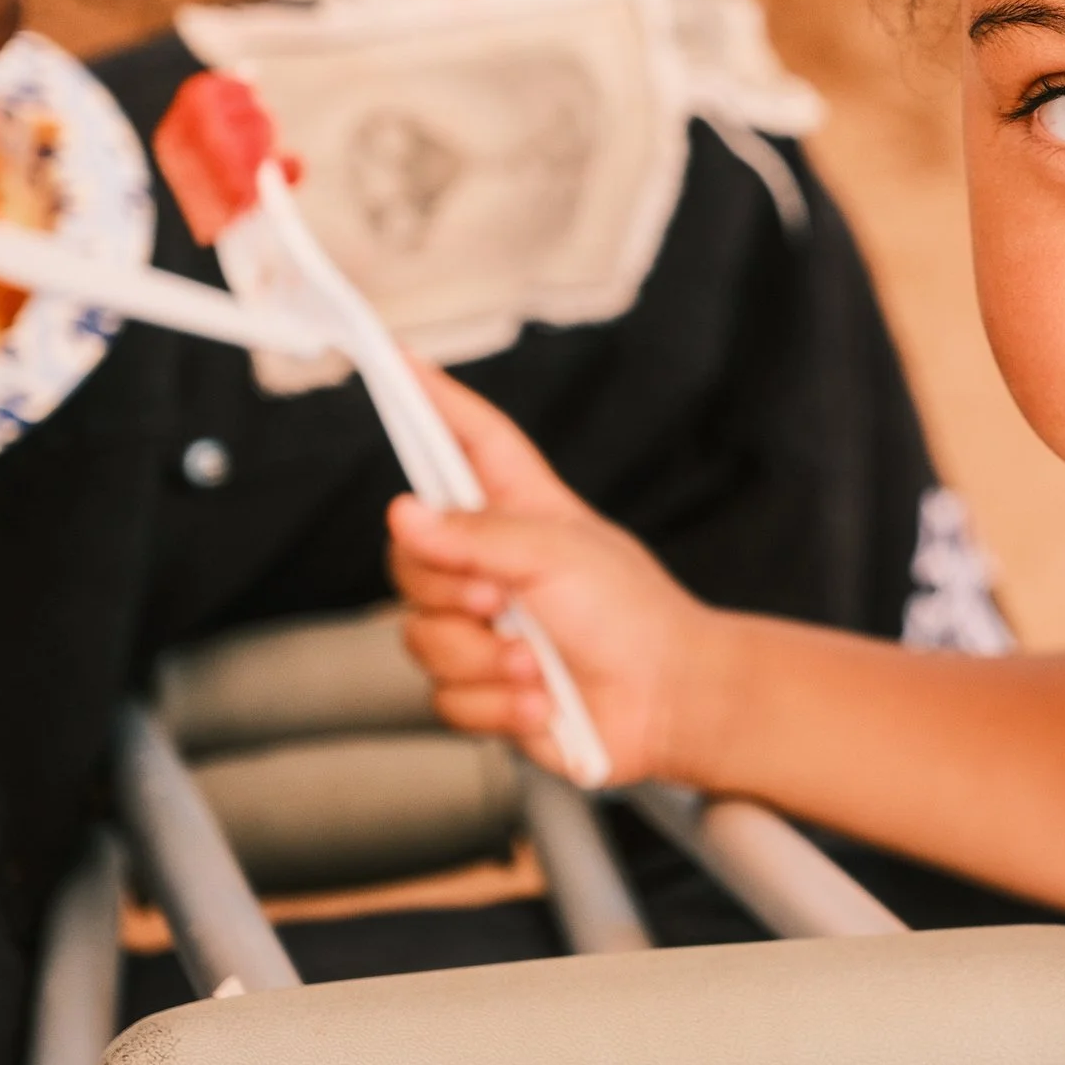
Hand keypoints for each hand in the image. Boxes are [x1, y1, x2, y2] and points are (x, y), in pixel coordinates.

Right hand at [386, 363, 730, 784]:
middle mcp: (495, 564)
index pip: (468, 440)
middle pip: (411, 555)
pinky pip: (444, 697)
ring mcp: (486, 629)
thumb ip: (475, 534)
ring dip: (481, 658)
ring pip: (420, 636)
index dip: (433, 400)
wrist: (670, 704)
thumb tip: (401, 513)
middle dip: (450, 588)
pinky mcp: (484, 688)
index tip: (394, 359)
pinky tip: (542, 701)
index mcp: (521, 510)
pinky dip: (494, 705)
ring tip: (536, 663)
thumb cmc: (634, 615)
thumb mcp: (557, 554)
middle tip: (502, 601)